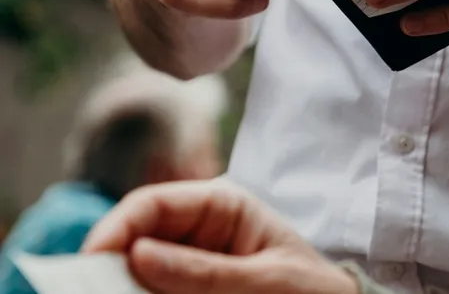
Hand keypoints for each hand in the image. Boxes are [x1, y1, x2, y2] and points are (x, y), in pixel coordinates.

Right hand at [82, 180, 357, 293]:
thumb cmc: (315, 290)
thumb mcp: (267, 281)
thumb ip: (206, 272)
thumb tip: (138, 255)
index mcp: (222, 206)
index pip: (153, 204)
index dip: (117, 228)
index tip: (93, 261)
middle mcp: (198, 231)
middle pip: (136, 240)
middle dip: (113, 266)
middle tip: (94, 291)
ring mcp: (191, 265)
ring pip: (139, 273)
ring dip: (127, 289)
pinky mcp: (189, 291)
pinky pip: (157, 293)